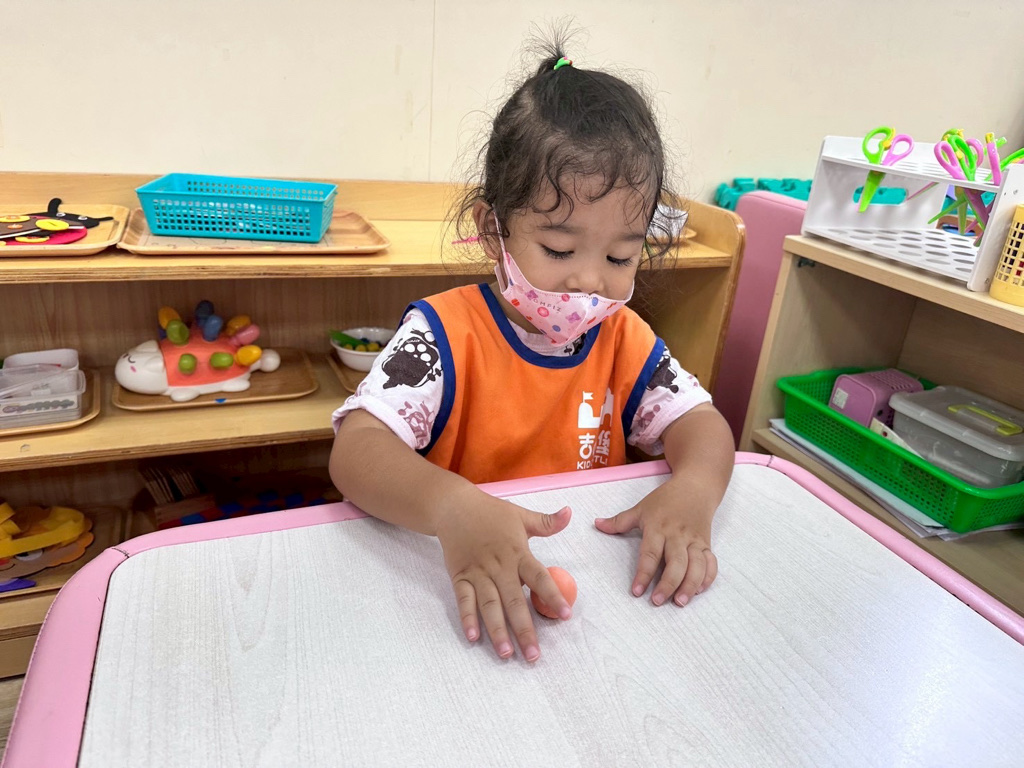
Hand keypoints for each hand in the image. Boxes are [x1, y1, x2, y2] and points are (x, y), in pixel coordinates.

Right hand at [435, 495, 572, 661]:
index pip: (539, 577)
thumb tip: (570, 512)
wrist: (453, 506)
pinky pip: (464, 600)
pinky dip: (468, 618)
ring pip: (489, 605)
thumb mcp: (521, 514)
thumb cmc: (490, 512)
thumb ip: (546, 522)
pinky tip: (474, 638)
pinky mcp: (460, 577)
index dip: (553, 596)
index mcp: (517, 552)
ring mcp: (478, 573)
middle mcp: (498, 566)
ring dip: (497, 630)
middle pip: (514, 601)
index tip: (566, 615)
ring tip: (506, 654)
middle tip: (534, 655)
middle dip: (525, 629)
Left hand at [594, 481, 716, 606]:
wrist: (696, 486)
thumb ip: (619, 521)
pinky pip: (711, 563)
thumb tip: (596, 524)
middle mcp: (677, 536)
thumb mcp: (641, 508)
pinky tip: (699, 591)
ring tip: (679, 602)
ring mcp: (694, 540)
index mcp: (658, 528)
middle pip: (676, 563)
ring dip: (690, 585)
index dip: (643, 574)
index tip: (636, 591)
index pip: (650, 554)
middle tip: (657, 601)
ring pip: (696, 566)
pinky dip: (707, 578)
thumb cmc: (666, 499)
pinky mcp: (707, 544)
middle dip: (668, 584)